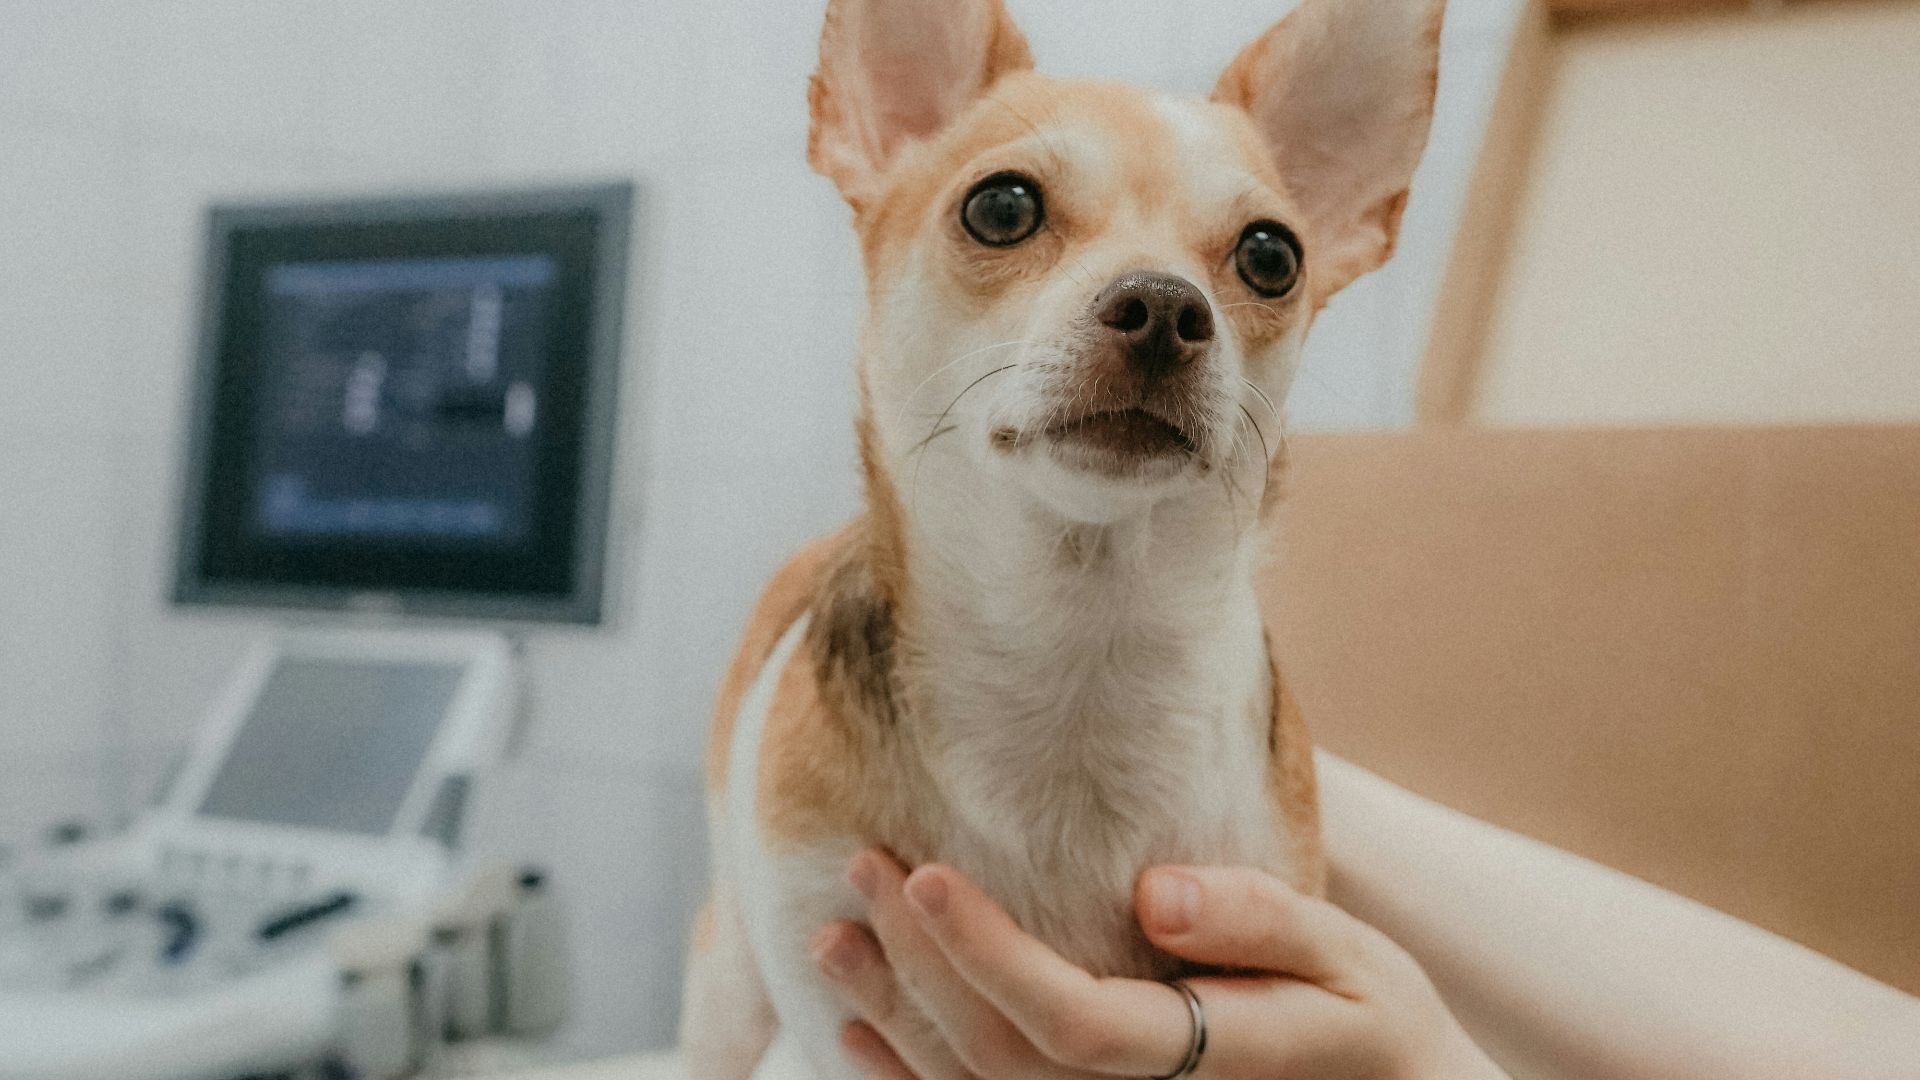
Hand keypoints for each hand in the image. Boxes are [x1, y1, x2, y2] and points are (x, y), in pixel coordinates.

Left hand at [811, 851, 1506, 1079]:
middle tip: (863, 865)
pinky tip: (860, 1032)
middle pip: (998, 1059)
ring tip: (832, 937)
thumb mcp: (1356, 961)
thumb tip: (1154, 894)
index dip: (987, 956)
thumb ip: (1263, 924)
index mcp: (1208, 1065)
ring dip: (893, 1016)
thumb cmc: (1373, 1026)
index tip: (927, 874)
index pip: (1070, 1025)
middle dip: (918, 964)